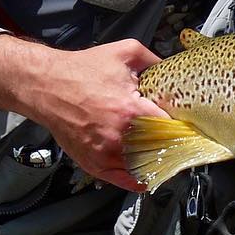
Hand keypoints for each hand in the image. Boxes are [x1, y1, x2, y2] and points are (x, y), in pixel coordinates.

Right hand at [0, 34, 169, 190]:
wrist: (45, 85)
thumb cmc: (81, 70)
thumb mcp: (125, 53)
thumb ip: (155, 60)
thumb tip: (174, 71)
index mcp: (131, 111)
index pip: (172, 128)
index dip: (182, 127)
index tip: (189, 126)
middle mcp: (119, 137)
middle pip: (160, 151)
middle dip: (171, 145)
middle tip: (178, 139)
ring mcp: (105, 154)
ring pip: (144, 168)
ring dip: (155, 161)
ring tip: (163, 153)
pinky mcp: (94, 164)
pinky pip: (124, 181)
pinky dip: (138, 179)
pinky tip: (147, 174)